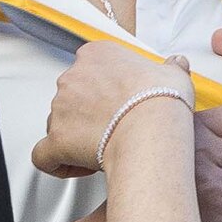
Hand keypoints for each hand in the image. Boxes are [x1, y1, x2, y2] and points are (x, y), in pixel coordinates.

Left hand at [35, 37, 197, 177]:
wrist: (152, 128)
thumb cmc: (160, 101)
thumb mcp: (173, 75)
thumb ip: (171, 67)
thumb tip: (176, 64)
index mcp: (95, 56)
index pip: (89, 71)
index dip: (103, 91)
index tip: (119, 105)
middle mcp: (71, 78)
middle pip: (71, 99)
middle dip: (89, 116)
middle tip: (114, 130)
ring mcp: (60, 108)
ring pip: (58, 126)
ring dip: (76, 139)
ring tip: (105, 150)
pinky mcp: (56, 139)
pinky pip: (44, 155)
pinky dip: (57, 163)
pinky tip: (76, 166)